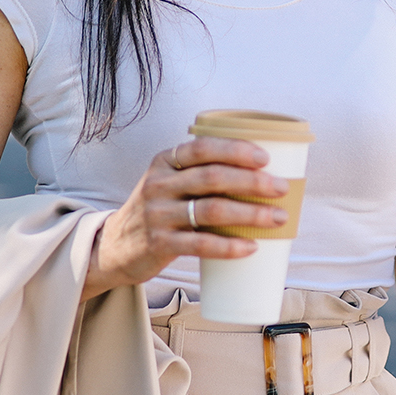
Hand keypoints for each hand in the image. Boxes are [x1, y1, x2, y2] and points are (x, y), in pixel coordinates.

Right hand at [83, 136, 290, 297]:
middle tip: (282, 189)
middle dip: (252, 182)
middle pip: (213, 177)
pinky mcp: (159, 244)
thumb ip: (201, 175)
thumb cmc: (158, 211)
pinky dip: (229, 246)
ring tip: (278, 218)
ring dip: (250, 213)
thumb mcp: (169, 183)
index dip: (236, 150)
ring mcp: (157, 214)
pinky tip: (251, 246)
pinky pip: (200, 244)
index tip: (266, 159)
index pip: (203, 148)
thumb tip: (262, 175)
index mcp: (165, 161)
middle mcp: (159, 184)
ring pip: (211, 210)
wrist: (114, 246)